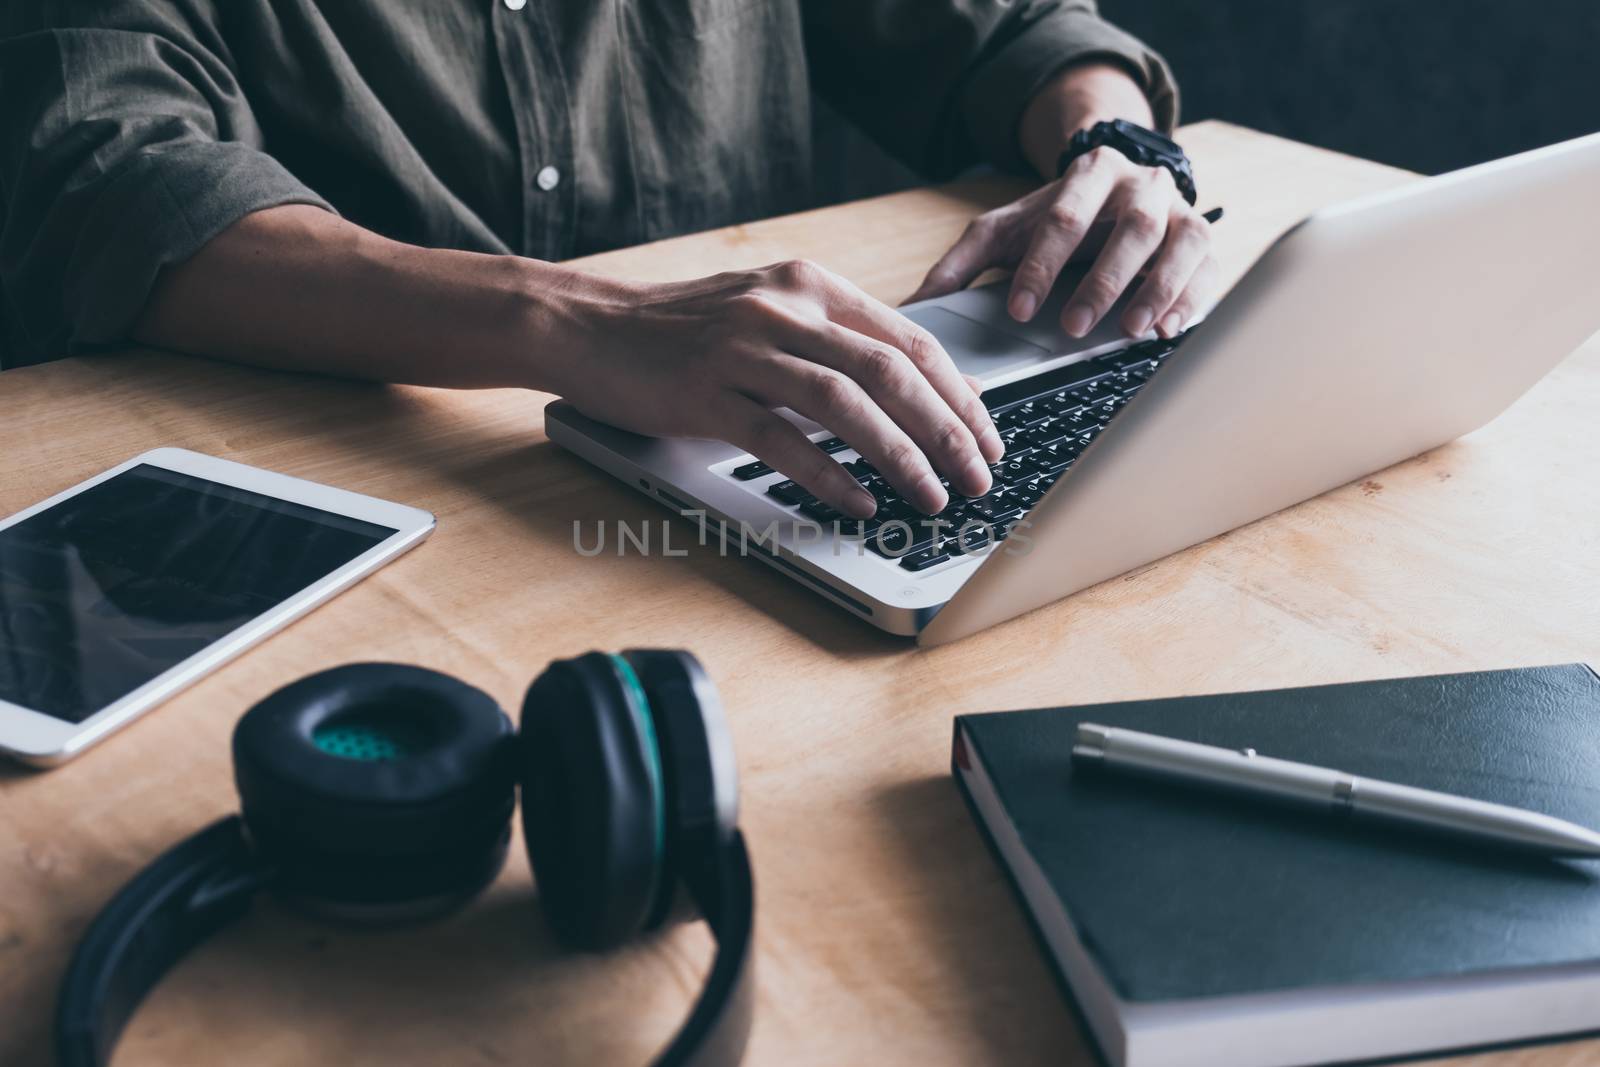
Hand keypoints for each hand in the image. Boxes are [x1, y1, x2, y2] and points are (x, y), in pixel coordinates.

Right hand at [546, 260, 1002, 518]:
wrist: (587, 324)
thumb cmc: (680, 328)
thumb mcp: (767, 310)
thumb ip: (832, 339)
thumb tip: (910, 388)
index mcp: (811, 287)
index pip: (910, 339)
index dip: (959, 392)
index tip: (987, 435)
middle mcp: (785, 309)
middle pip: (892, 371)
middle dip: (948, 430)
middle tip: (979, 476)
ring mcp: (744, 349)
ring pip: (847, 404)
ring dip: (901, 456)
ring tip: (933, 496)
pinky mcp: (706, 393)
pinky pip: (782, 439)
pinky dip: (829, 475)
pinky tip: (860, 501)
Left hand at [908, 146, 1219, 340]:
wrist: (1117, 185)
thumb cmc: (1057, 218)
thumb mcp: (1005, 230)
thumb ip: (962, 263)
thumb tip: (914, 308)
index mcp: (1087, 173)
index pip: (1063, 217)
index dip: (1042, 265)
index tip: (1020, 309)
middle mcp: (1139, 184)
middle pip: (1130, 226)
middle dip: (1102, 279)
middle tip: (1073, 326)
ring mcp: (1178, 209)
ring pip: (1178, 241)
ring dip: (1156, 288)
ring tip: (1131, 330)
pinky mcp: (1202, 240)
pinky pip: (1208, 266)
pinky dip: (1190, 299)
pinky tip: (1167, 329)